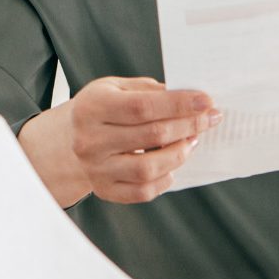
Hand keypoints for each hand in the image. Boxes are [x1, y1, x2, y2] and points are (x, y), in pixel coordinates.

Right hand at [63, 77, 219, 203]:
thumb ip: (150, 90)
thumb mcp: (116, 87)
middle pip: (151, 135)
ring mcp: (95, 169)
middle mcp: (89, 141)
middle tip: (209, 118)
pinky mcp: (104, 190)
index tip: (206, 101)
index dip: (179, 104)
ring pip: (149, 168)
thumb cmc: (101, 109)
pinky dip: (165, 179)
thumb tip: (190, 100)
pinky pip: (143, 191)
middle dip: (188, 125)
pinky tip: (173, 164)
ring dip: (179, 153)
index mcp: (92, 108)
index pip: (143, 107)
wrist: (68, 139)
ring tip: (191, 140)